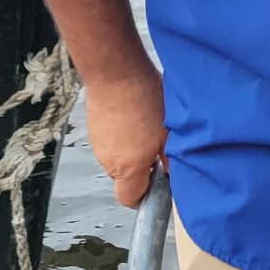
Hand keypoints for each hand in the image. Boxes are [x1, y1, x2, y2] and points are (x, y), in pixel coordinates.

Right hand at [82, 62, 166, 208]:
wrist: (116, 71)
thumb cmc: (146, 99)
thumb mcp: (169, 133)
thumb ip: (172, 160)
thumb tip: (176, 175)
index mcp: (127, 167)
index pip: (130, 199)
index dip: (145, 198)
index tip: (158, 186)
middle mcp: (108, 160)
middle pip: (125, 179)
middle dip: (143, 170)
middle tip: (160, 150)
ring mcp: (98, 144)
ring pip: (118, 159)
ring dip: (133, 151)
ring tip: (149, 128)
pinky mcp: (94, 128)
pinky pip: (111, 142)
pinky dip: (123, 137)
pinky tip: (136, 117)